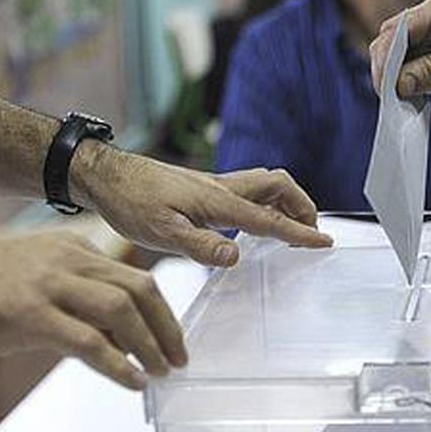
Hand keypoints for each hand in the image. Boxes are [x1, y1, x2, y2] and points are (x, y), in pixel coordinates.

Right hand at [0, 232, 186, 389]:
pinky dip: (118, 365)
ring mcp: (47, 285)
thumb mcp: (38, 283)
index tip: (171, 337)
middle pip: (138, 288)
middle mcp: (65, 260)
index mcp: (70, 249)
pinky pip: (90, 341)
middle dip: (167, 327)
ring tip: (158, 371)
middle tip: (178, 357)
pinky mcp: (29, 315)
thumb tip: (123, 333)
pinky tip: (131, 381)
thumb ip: (80, 298)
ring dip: (149, 346)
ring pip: (121, 310)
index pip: (132, 276)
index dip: (160, 311)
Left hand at [72, 143, 332, 266]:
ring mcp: (216, 186)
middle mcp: (224, 189)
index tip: (324, 243)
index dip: (300, 233)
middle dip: (303, 207)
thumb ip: (200, 245)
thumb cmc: (130, 202)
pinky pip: (251, 190)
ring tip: (293, 226)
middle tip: (311, 231)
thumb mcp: (161, 232)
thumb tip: (236, 256)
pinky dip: (268, 202)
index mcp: (220, 202)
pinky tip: (258, 220)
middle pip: (280, 186)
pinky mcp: (207, 188)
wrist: (106, 175)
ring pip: (268, 185)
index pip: (271, 219)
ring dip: (288, 201)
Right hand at [370, 0, 430, 99]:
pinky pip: (407, 73)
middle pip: (389, 43)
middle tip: (389, 99)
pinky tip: (407, 102)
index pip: (398, 31)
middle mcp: (426, 24)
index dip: (386, 57)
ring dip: (393, 80)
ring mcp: (426, 42)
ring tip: (397, 104)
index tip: (386, 85)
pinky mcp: (430, 61)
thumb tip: (398, 85)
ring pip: (394, 60)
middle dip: (385, 70)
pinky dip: (404, 87)